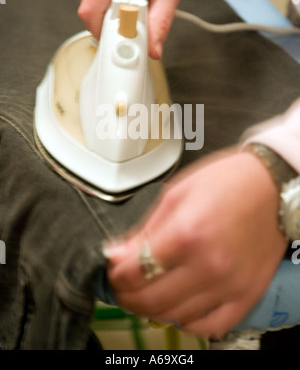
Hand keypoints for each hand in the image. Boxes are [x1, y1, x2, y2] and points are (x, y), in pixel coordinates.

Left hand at [104, 148, 287, 338]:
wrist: (272, 187)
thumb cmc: (226, 182)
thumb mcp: (175, 194)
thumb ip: (145, 229)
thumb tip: (118, 254)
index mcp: (186, 234)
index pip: (133, 273)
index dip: (115, 274)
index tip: (114, 269)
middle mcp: (208, 265)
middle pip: (149, 300)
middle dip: (127, 295)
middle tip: (125, 284)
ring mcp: (229, 285)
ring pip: (175, 317)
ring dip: (153, 308)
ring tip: (150, 290)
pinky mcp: (246, 295)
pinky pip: (210, 326)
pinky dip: (188, 320)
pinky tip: (181, 305)